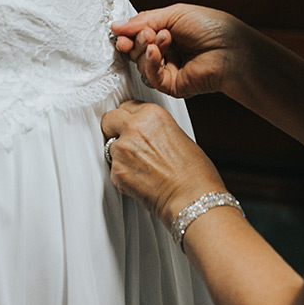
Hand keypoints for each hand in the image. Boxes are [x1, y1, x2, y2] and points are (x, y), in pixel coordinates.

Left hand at [101, 101, 225, 225]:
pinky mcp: (117, 172)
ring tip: (141, 167)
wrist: (192, 198)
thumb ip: (155, 129)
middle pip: (109, 120)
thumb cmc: (194, 173)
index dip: (128, 118)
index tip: (128, 124)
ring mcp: (123, 150)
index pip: (126, 106)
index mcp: (152, 114)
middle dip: (113, 129)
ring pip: (109, 147)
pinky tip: (140, 179)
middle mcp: (134, 128)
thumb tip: (144, 133)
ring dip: (120, 155)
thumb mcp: (178, 135)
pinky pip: (113, 169)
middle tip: (122, 140)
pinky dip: (122, 175)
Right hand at [112, 4, 247, 98]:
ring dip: (147, 49)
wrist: (231, 48)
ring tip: (163, 39)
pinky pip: (151, 78)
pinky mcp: (172, 85)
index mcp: (167, 32)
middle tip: (147, 34)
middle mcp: (167, 52)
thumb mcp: (174, 14)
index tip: (121, 32)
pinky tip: (156, 53)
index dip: (128, 34)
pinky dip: (150, 64)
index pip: (138, 36)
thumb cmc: (212, 28)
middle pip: (136, 50)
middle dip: (138, 40)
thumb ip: (144, 20)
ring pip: (141, 64)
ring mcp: (170, 69)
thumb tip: (118, 26)